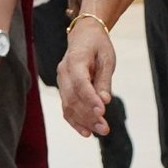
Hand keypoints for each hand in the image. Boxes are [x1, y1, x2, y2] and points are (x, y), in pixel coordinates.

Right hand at [57, 18, 114, 137]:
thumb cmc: (97, 45)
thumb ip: (105, 79)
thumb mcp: (107, 58)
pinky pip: (66, 107)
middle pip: (73, 98)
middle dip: (88, 115)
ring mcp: (61, 81)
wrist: (83, 35)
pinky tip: (86, 132)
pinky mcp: (63, 89)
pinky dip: (75, 121)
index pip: (80, 83)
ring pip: (68, 105)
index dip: (90, 99)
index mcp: (75, 60)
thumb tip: (105, 100)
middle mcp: (63, 72)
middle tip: (105, 128)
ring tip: (100, 131)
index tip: (102, 112)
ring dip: (83, 121)